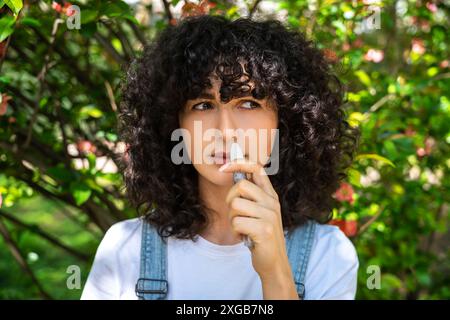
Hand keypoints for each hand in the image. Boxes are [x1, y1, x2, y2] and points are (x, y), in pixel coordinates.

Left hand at [219, 159, 297, 298]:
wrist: (274, 263)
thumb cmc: (261, 236)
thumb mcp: (260, 212)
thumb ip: (251, 195)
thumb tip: (234, 172)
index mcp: (271, 195)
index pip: (257, 168)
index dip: (239, 163)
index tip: (223, 168)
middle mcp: (272, 202)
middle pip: (241, 186)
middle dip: (230, 200)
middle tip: (236, 215)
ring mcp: (270, 215)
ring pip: (236, 205)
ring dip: (232, 218)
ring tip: (242, 227)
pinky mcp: (264, 229)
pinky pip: (237, 222)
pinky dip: (236, 230)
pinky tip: (245, 236)